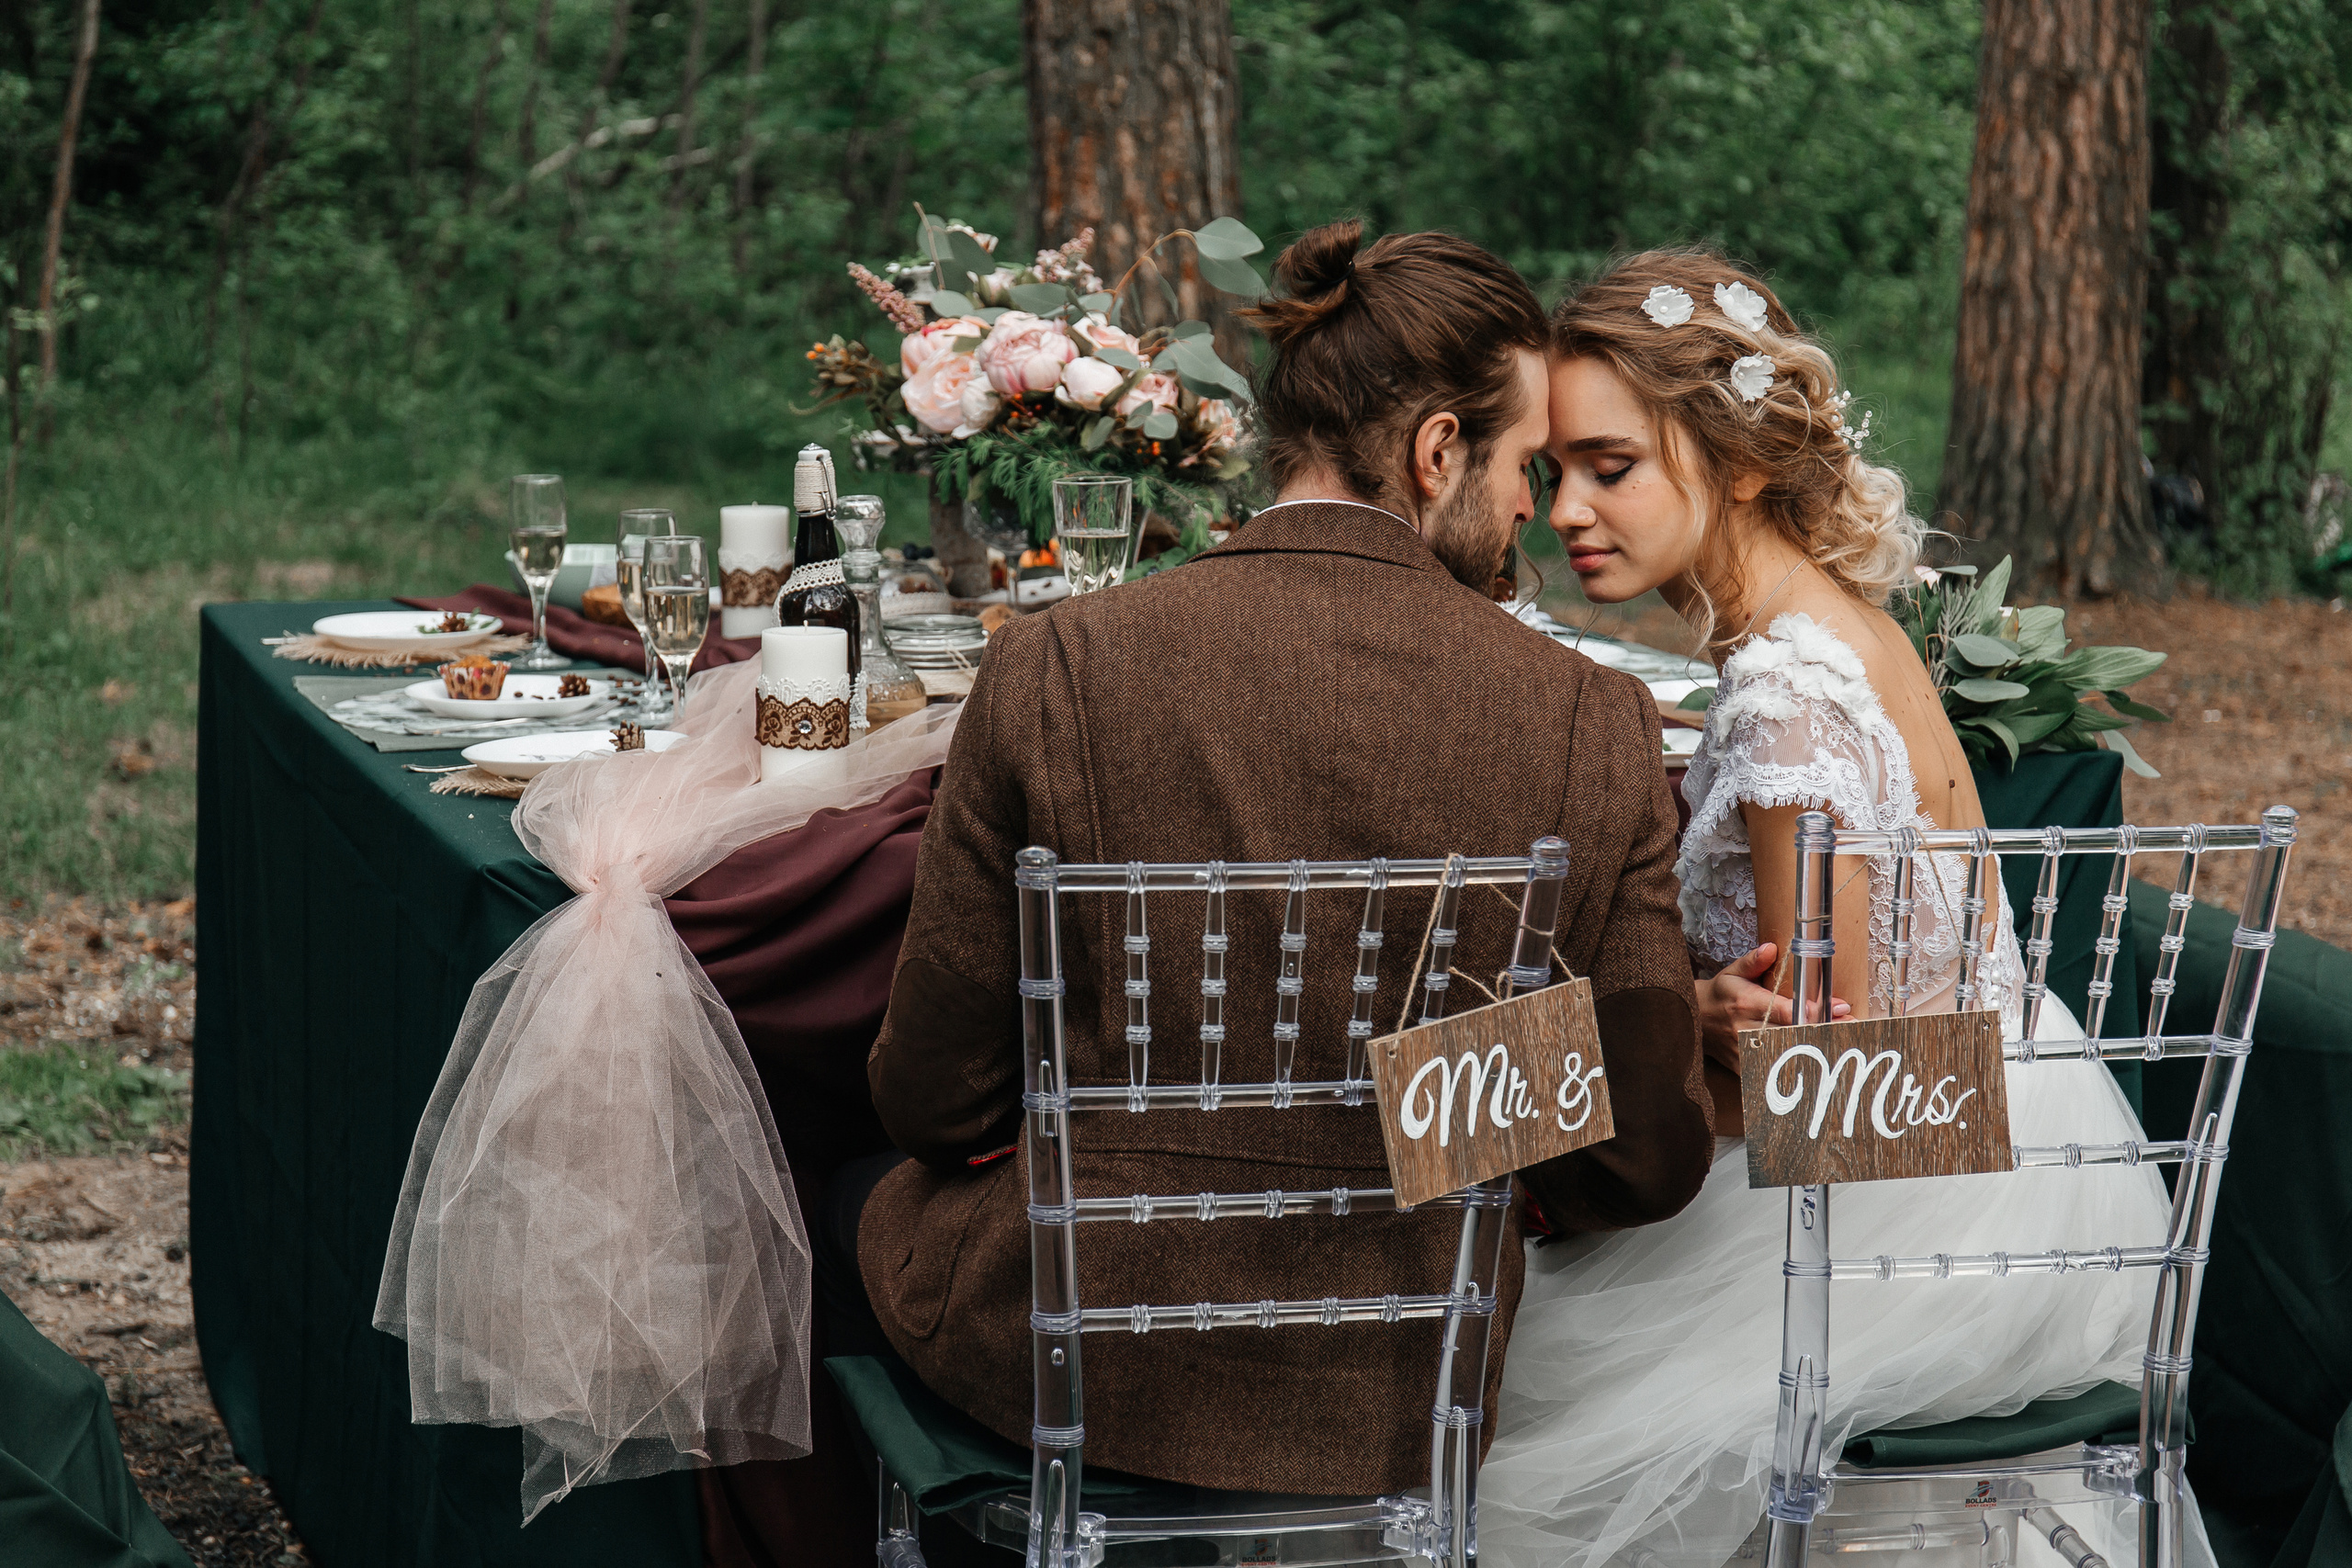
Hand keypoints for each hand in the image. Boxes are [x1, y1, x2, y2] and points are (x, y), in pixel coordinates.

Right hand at [1694, 943, 1850, 1068]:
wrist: (1695, 1020)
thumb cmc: (1720, 994)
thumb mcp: (1732, 972)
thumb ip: (1753, 961)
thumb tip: (1772, 948)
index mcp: (1746, 1002)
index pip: (1786, 1009)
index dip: (1814, 1010)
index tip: (1841, 1007)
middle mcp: (1747, 1028)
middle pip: (1793, 1033)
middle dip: (1825, 1030)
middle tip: (1854, 1028)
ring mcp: (1746, 1050)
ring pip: (1787, 1053)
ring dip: (1816, 1049)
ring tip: (1842, 1044)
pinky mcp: (1744, 1065)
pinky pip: (1773, 1068)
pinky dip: (1796, 1068)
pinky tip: (1818, 1064)